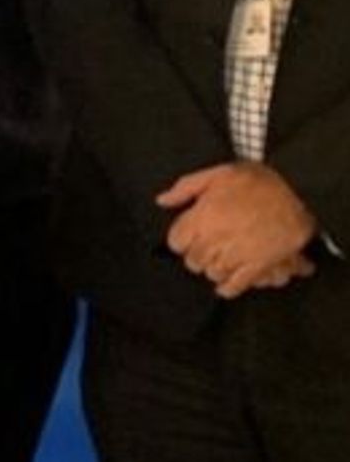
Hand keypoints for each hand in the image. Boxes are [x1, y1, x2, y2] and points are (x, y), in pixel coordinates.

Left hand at [158, 162, 318, 298]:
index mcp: (203, 216)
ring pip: (212, 273)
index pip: (176, 241)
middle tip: (205, 247)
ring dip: (213, 267)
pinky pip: (236, 285)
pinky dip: (228, 287)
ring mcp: (237, 254)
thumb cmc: (258, 181)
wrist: (299, 191)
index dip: (181, 239)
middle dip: (196, 254)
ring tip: (219, 258)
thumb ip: (185, 188)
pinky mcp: (258, 265)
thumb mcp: (217, 174)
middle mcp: (216, 238)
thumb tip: (163, 200)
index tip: (188, 236)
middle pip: (192, 260)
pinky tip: (225, 284)